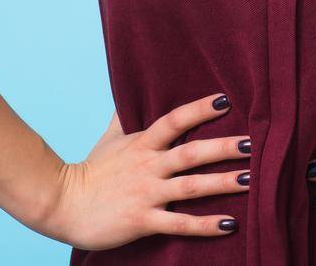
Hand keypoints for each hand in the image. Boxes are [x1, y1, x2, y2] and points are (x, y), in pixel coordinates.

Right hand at [36, 92, 252, 250]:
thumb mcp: (109, 139)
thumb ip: (124, 116)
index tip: (225, 100)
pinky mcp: (142, 220)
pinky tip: (231, 224)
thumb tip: (130, 90)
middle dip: (223, 148)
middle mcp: (148, 166)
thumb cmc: (90, 172)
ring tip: (251, 179)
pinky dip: (206, 225)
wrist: (62, 205)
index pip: (174, 120)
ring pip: (190, 187)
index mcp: (141, 144)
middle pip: (190, 153)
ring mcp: (146, 194)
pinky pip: (180, 224)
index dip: (198, 110)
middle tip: (253, 143)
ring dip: (222, 183)